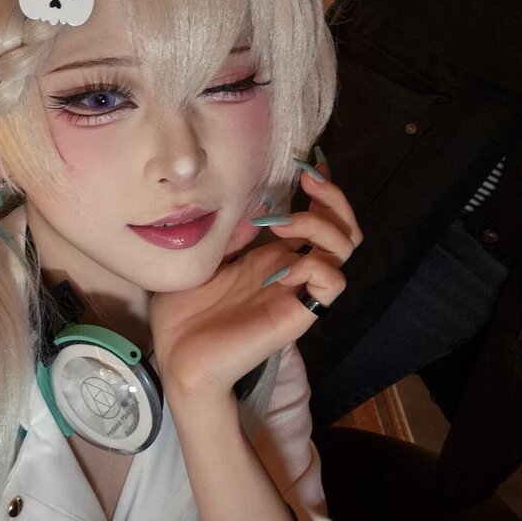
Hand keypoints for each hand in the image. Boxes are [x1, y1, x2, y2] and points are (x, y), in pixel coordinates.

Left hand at [148, 161, 360, 402]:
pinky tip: (283, 267)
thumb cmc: (183, 312)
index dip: (322, 188)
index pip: (318, 217)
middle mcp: (292, 270)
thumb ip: (230, 231)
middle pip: (344, 229)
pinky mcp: (297, 315)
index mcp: (273, 256)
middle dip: (333, 198)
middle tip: (306, 181)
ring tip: (283, 226)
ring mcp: (297, 291)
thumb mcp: (202, 255)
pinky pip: (333, 284)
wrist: (176, 358)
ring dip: (320, 226)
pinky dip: (317, 265)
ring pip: (345, 249)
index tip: (307, 162)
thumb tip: (255, 200)